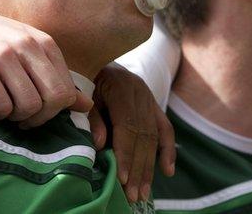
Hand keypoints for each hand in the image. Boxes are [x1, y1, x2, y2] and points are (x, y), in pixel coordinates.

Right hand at [0, 6, 92, 126]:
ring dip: (17, 117)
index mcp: (44, 44)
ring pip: (27, 106)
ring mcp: (2, 56)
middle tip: (25, 119)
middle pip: (52, 100)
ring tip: (7, 110)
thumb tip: (87, 106)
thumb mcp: (31, 54)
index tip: (40, 112)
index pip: (66, 91)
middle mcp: (26, 47)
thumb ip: (59, 79)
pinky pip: (1, 106)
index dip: (55, 111)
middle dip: (40, 118)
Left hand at [90, 62, 175, 202]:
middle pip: (143, 136)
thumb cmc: (85, 78)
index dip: (125, 154)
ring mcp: (149, 99)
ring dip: (149, 167)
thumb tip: (99, 145)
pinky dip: (167, 151)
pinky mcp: (154, 104)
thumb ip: (92, 118)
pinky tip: (167, 171)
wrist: (97, 56)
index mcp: (121, 89)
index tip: (122, 178)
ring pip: (154, 137)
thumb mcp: (83, 93)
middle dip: (138, 168)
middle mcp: (140, 94)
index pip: (127, 127)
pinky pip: (165, 129)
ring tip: (143, 193)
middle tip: (133, 195)